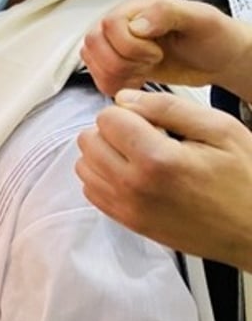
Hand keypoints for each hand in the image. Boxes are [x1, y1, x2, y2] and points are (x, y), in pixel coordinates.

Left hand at [76, 89, 251, 271]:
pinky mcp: (126, 222)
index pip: (107, 118)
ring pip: (84, 166)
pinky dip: (105, 177)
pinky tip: (134, 174)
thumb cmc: (245, 179)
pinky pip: (92, 191)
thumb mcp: (220, 129)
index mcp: (157, 159)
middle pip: (88, 140)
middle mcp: (133, 186)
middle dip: (113, 131)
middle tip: (146, 137)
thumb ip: (168, 108)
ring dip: (106, 154)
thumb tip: (124, 98)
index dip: (129, 112)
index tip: (152, 121)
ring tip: (141, 155)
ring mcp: (126, 207)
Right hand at [82, 0, 251, 99]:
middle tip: (150, 63)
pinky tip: (137, 80)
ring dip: (117, 75)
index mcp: (139, 6)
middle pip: (93, 43)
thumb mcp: (200, 19)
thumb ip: (166, 13)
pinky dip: (115, 85)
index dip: (129, 46)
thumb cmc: (215, 38)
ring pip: (91, 61)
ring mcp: (116, 44)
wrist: (219, 59)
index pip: (109, 24)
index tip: (157, 52)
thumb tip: (135, 25)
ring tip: (143, 72)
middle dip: (122, 63)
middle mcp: (122, 23)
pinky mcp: (117, 64)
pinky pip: (97, 77)